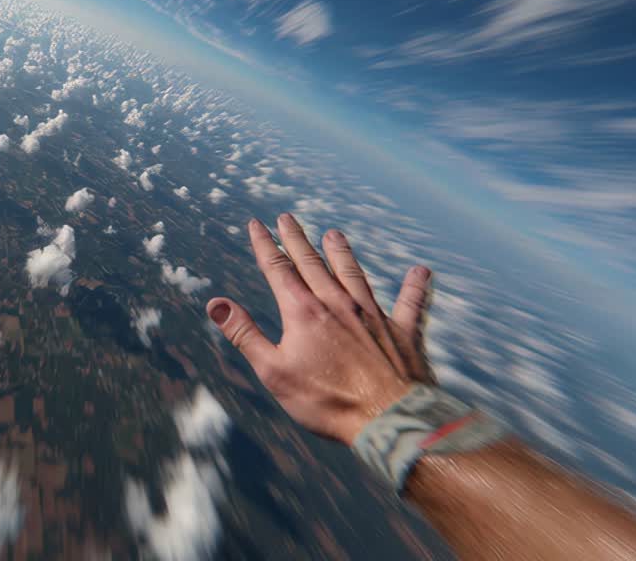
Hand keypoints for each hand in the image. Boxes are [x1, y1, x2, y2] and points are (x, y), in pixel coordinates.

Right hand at [206, 214, 433, 444]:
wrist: (387, 418)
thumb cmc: (326, 401)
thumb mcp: (274, 371)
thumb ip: (244, 334)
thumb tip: (215, 304)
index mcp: (303, 312)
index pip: (278, 269)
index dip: (264, 245)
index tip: (256, 225)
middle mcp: (338, 304)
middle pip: (312, 262)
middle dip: (296, 239)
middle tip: (286, 218)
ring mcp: (372, 314)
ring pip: (353, 273)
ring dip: (341, 253)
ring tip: (333, 234)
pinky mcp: (403, 332)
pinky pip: (411, 303)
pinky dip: (414, 286)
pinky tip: (420, 272)